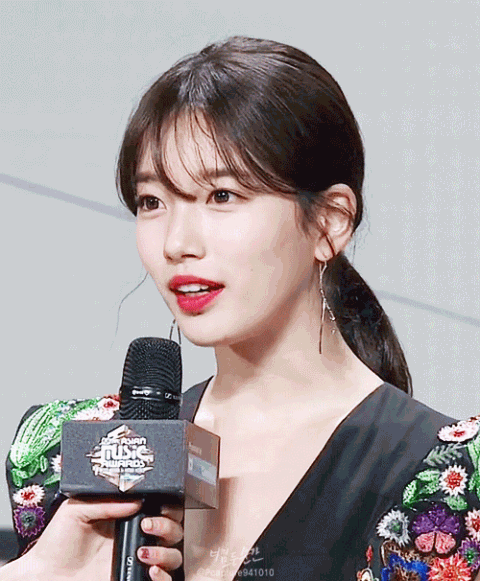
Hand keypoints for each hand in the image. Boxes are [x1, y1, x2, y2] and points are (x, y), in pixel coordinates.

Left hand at [0, 498, 182, 580]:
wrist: (46, 575)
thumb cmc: (57, 542)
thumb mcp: (76, 509)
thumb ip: (105, 502)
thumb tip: (135, 500)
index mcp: (127, 516)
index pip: (160, 507)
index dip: (168, 504)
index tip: (161, 504)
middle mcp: (137, 537)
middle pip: (173, 529)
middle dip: (168, 526)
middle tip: (148, 526)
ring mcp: (137, 560)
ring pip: (173, 555)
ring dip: (166, 552)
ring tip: (144, 553)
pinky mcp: (133, 578)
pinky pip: (164, 580)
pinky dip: (164, 576)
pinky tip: (151, 571)